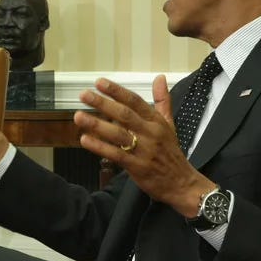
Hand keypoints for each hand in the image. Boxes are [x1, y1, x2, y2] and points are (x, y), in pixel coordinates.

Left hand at [73, 75, 215, 216]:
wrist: (182, 183)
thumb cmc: (171, 152)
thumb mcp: (170, 124)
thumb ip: (163, 100)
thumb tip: (160, 77)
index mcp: (156, 121)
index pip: (135, 101)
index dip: (117, 91)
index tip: (99, 82)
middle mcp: (150, 133)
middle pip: (124, 115)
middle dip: (103, 103)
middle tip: (84, 95)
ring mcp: (144, 150)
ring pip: (118, 134)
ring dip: (97, 125)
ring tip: (79, 117)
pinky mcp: (137, 167)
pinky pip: (116, 155)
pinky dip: (100, 147)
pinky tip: (85, 140)